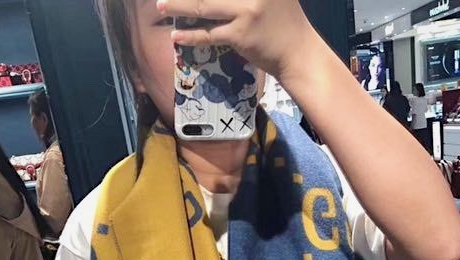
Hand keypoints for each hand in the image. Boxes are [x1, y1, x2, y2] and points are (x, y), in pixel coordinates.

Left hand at [158, 0, 317, 79]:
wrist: (299, 54)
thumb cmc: (284, 21)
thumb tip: (209, 0)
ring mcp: (246, 9)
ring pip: (203, 5)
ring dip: (177, 5)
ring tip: (160, 5)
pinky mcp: (241, 34)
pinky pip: (209, 34)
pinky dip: (190, 35)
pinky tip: (176, 34)